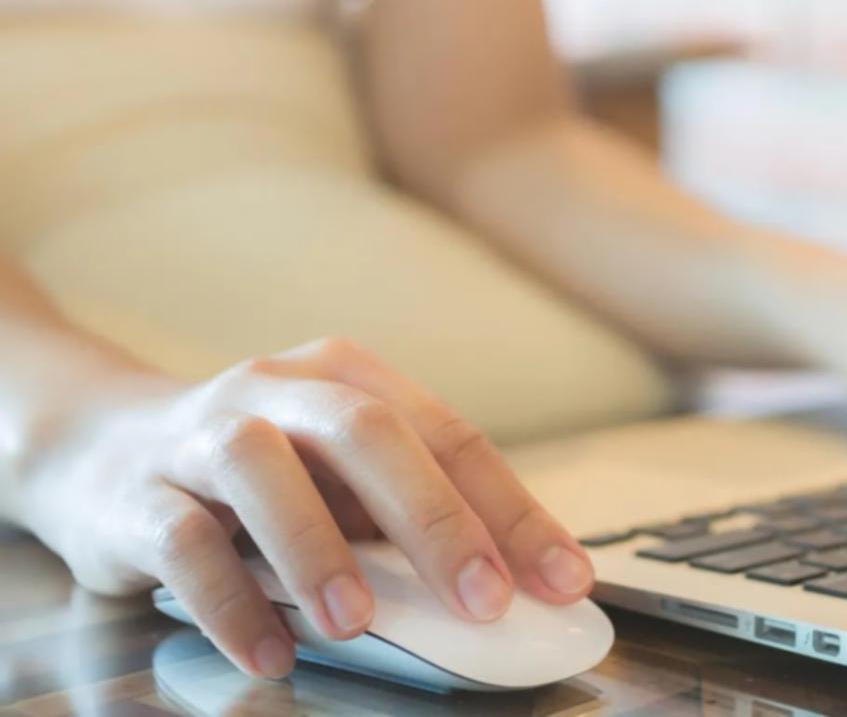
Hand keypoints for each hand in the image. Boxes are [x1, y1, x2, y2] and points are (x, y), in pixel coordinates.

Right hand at [15, 338, 593, 679]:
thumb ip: (409, 519)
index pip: (452, 436)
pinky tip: (271, 653)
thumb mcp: (340, 478)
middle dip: (435, 518)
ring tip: (358, 625)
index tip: (565, 580)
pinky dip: (230, 601)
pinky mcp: (135, 494)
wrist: (95, 447)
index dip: (513, 510)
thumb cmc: (258, 472)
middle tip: (485, 601)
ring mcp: (201, 435)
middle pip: (367, 433)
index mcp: (351, 379)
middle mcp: (280, 391)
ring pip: (261, 471)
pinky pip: (183, 540)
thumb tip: (512, 587)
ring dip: (317, 548)